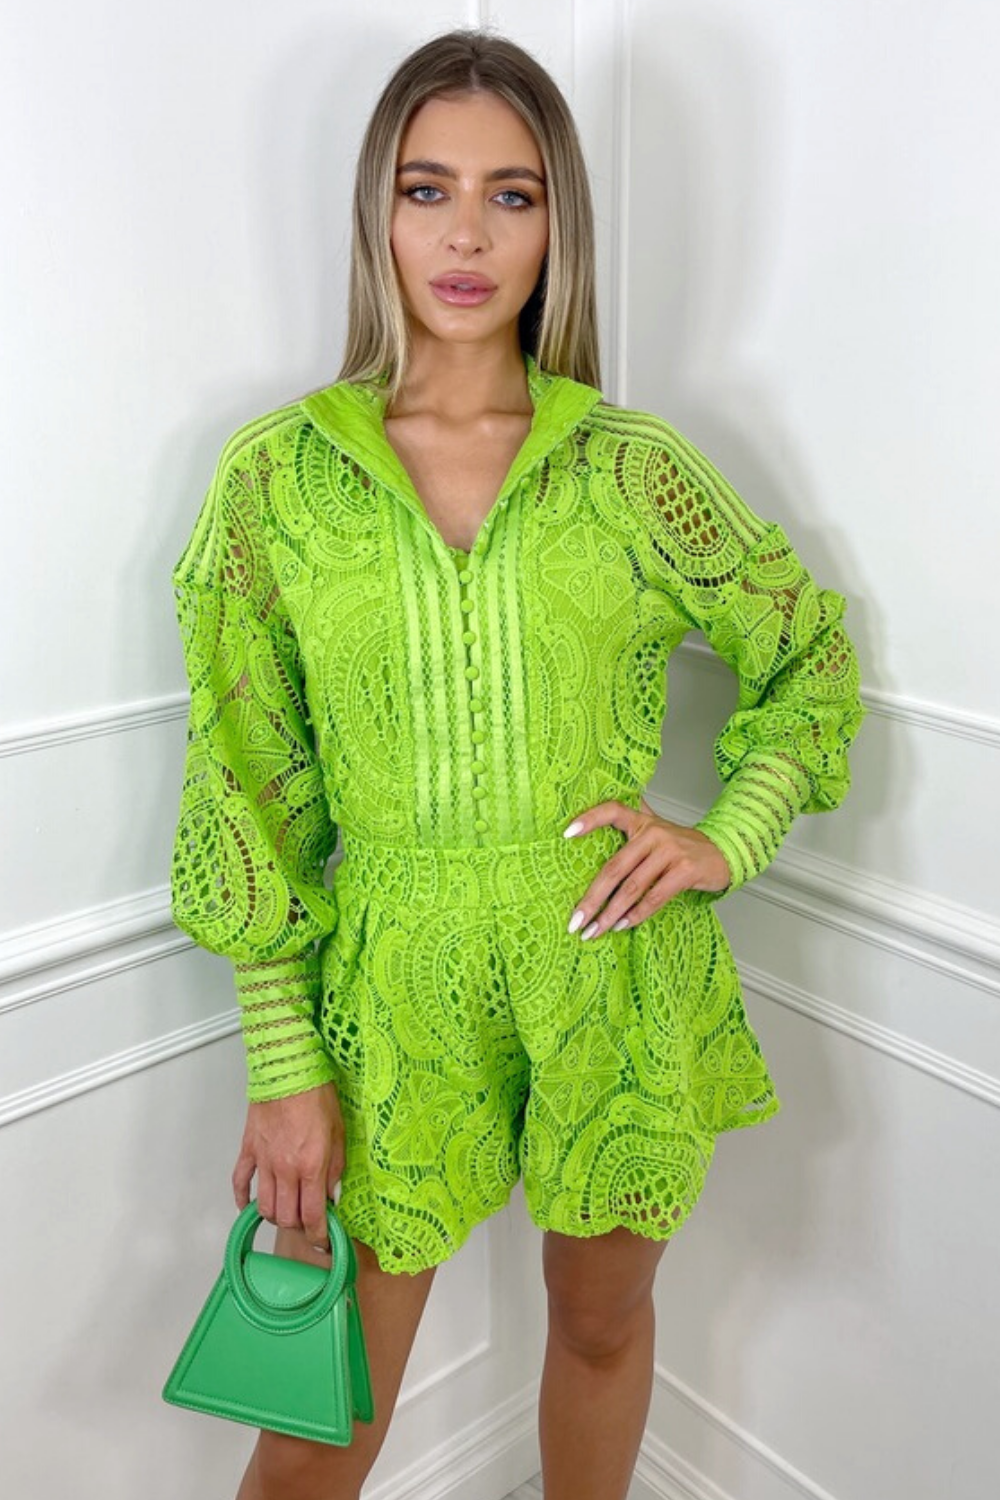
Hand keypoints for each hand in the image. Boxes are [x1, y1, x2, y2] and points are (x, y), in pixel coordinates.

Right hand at [232, 1081, 345, 1253]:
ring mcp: (263, 1161)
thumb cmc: (317, 1094)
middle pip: (286, 1218)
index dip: (318, 1236)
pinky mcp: (248, 1149)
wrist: (288, 1067)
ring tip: (287, 1212)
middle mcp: (285, 1169)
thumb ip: (335, 1168)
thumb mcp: (338, 1132)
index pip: (313, 1216)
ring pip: (264, 1207)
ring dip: (275, 1217)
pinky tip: (248, 1206)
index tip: (323, 1242)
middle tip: (308, 1223)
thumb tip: (332, 1195)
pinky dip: (242, 1199)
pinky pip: (240, 1182)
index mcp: (311, 1166)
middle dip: (299, 1228)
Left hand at [564, 796, 731, 940]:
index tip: (566, 834)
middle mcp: (653, 833)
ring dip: (610, 913)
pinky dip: (636, 915)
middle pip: (615, 867)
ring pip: (632, 887)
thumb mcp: (656, 829)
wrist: (724, 852)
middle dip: (592, 898)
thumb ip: (632, 823)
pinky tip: (622, 925)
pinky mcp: (685, 870)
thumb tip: (591, 823)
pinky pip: (655, 897)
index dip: (589, 819)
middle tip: (575, 921)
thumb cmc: (682, 846)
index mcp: (641, 821)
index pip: (612, 811)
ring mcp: (670, 851)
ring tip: (594, 931)